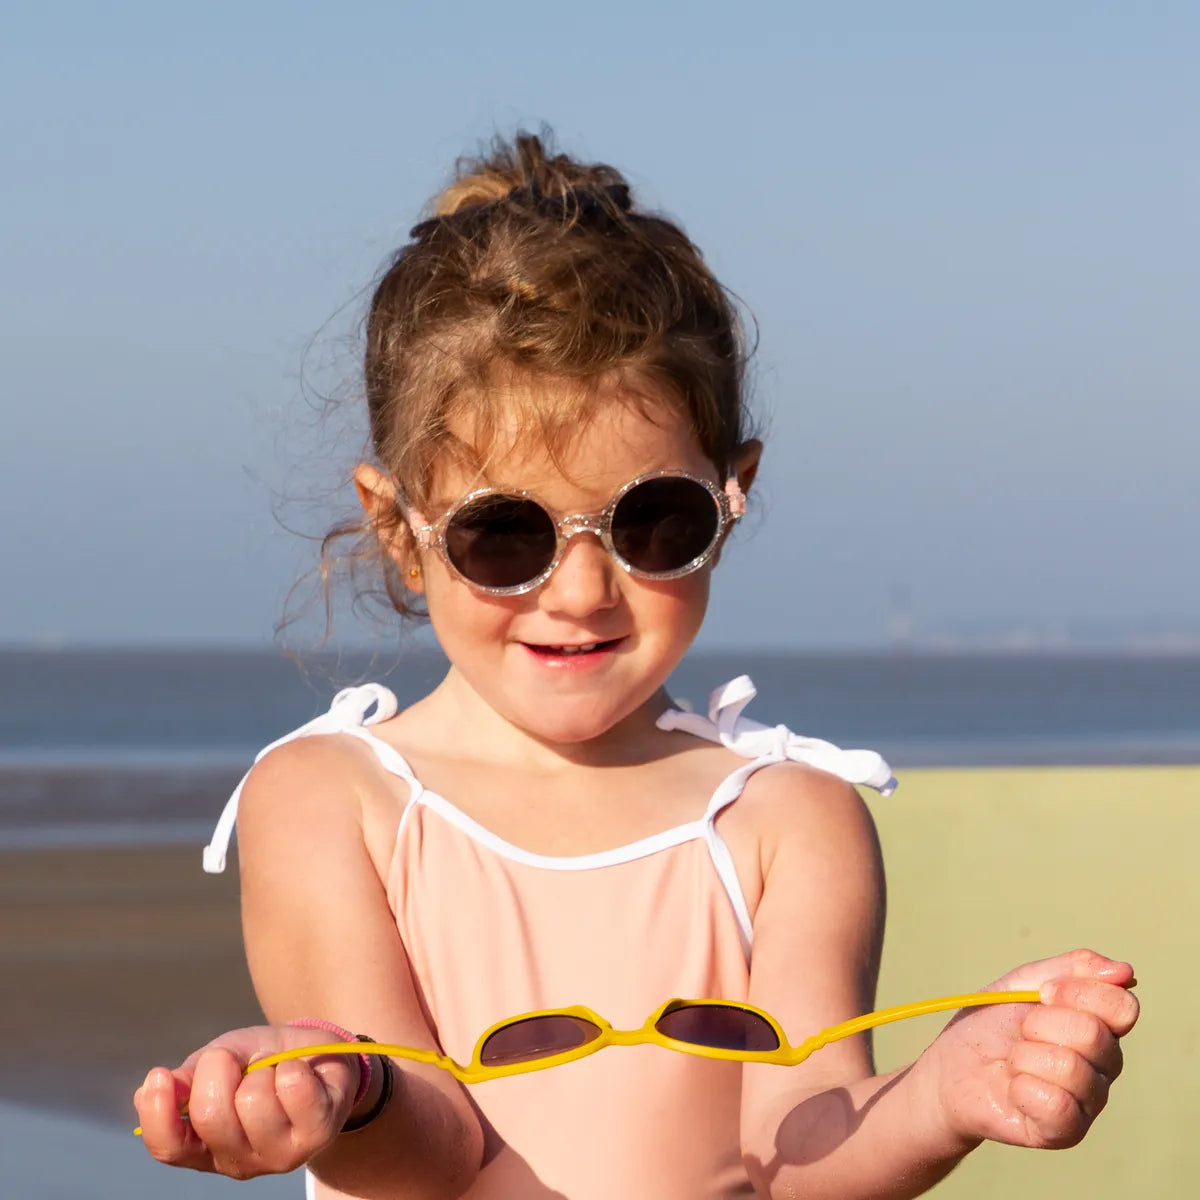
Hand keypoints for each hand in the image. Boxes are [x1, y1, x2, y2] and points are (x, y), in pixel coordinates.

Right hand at [134, 1025, 361, 1177]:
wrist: (315, 1056)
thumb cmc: (260, 1063)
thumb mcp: (220, 1060)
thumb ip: (189, 1077)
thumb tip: (154, 1088)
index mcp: (203, 1147)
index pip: (168, 1148)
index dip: (157, 1113)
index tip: (160, 1074)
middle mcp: (237, 1161)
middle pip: (211, 1117)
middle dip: (220, 1068)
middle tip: (238, 1061)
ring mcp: (279, 1154)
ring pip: (255, 1101)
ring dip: (264, 1070)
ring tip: (275, 1072)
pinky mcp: (316, 1135)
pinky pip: (295, 1089)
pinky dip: (294, 1067)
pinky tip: (300, 1073)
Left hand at [920, 949, 1138, 1151]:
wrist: (951, 1067)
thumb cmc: (991, 1023)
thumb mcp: (1024, 982)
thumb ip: (1073, 968)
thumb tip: (1124, 970)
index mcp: (1101, 1024)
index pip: (1123, 1006)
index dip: (1078, 992)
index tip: (1043, 993)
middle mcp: (1104, 1064)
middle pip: (1094, 1034)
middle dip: (1040, 1023)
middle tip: (1021, 1031)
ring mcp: (1088, 1100)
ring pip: (1071, 1069)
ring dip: (1025, 1056)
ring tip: (1014, 1061)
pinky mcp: (1066, 1130)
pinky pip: (1057, 1104)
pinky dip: (1022, 1088)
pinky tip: (1014, 1088)